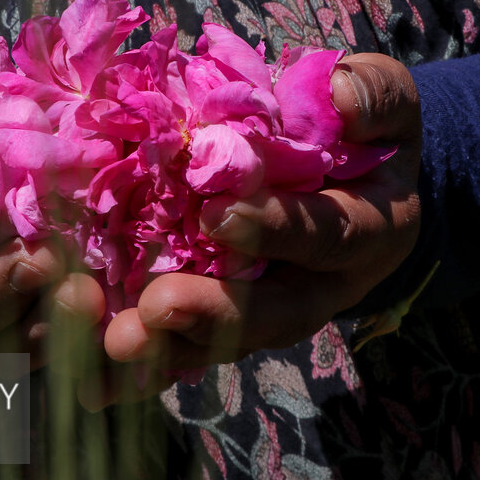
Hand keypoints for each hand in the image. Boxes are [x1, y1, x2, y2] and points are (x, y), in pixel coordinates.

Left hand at [95, 52, 421, 402]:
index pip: (325, 235)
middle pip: (274, 314)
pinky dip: (143, 370)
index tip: (217, 217)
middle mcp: (323, 286)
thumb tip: (343, 94)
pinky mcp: (230, 321)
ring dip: (168, 349)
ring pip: (225, 342)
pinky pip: (188, 349)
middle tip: (156, 308)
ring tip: (114, 345)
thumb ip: (373, 95)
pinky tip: (94, 384)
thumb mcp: (384, 101)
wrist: (359, 180)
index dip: (275, 230)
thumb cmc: (365, 131)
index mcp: (367, 231)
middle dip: (214, 313)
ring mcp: (275, 311)